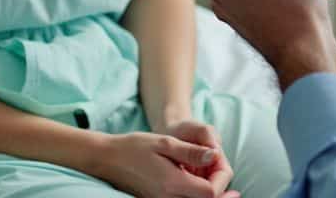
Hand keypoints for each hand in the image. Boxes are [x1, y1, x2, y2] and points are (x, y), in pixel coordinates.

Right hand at [95, 131, 235, 197]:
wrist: (109, 159)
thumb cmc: (136, 147)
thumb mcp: (165, 142)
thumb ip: (191, 151)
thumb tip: (215, 155)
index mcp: (173, 184)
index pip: (211, 192)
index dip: (222, 178)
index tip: (219, 159)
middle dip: (221, 189)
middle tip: (226, 174)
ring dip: (210, 191)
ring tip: (213, 172)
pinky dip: (197, 193)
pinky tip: (199, 180)